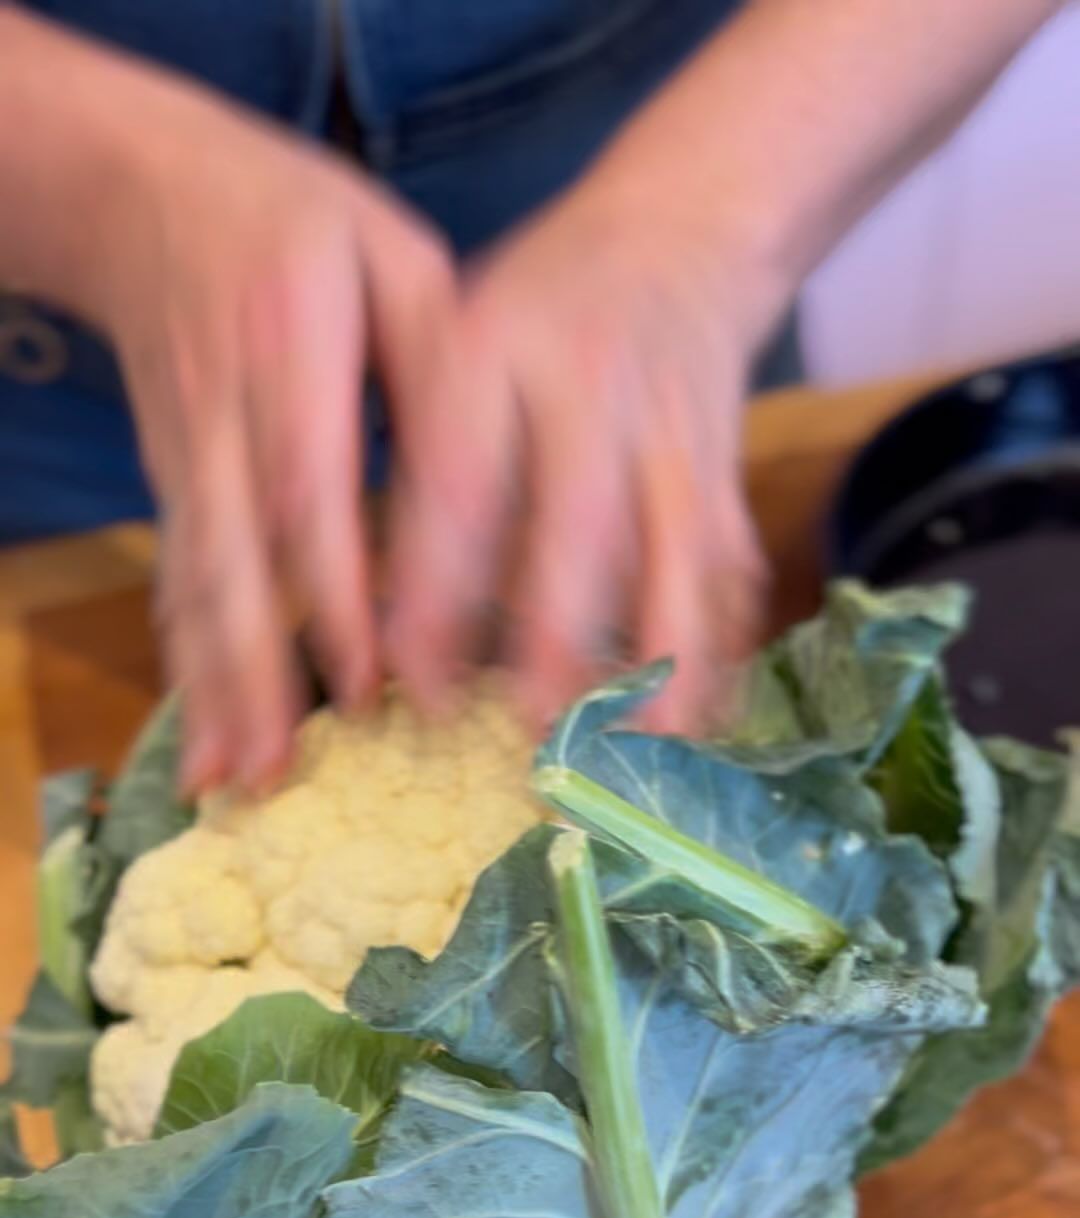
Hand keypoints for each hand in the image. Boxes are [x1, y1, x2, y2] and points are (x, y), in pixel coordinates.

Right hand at [91, 75, 452, 789]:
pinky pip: (177, 584)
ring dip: (215, 690)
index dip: (331, 588)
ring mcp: (187, 457)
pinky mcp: (175, 488)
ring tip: (236, 782)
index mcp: (290, 339)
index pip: (307, 479)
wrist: (144, 196)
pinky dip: (189, 669)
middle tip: (278, 770)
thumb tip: (487, 483)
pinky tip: (204, 746)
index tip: (366, 682)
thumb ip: (439, 356)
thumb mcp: (390, 255)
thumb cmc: (298, 224)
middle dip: (255, 671)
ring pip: (196, 582)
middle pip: (235, 556)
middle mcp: (225, 410)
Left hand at [384, 170, 780, 733]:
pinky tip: (698, 726)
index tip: (404, 684)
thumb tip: (367, 617)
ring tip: (635, 749)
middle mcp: (590, 389)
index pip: (459, 485)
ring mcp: (671, 432)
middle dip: (557, 638)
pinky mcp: (726, 475)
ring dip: (660, 660)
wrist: (677, 236)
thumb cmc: (532, 313)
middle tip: (524, 728)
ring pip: (675, 558)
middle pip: (582, 527)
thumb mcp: (450, 340)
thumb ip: (418, 458)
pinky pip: (728, 571)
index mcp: (494, 353)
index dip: (432, 593)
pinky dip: (717, 652)